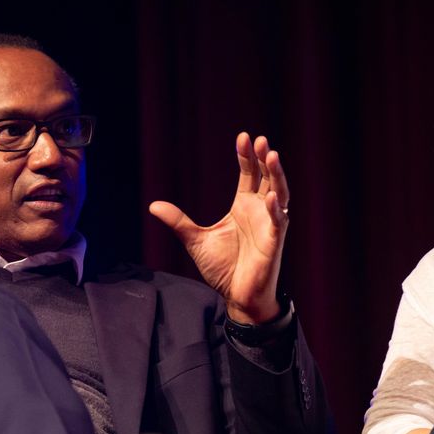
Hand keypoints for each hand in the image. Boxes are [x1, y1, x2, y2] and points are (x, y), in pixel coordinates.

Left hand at [149, 132, 289, 323]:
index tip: (242, 137)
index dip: (246, 157)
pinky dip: (275, 209)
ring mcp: (269, 225)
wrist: (237, 296)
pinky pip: (278, 221)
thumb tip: (154, 205)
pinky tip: (271, 196)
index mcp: (243, 207)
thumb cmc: (224, 268)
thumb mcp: (195, 240)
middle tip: (259, 140)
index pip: (248, 175)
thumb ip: (178, 221)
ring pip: (279, 193)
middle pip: (266, 177)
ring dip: (276, 175)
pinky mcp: (274, 241)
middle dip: (263, 158)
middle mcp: (259, 211)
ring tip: (271, 156)